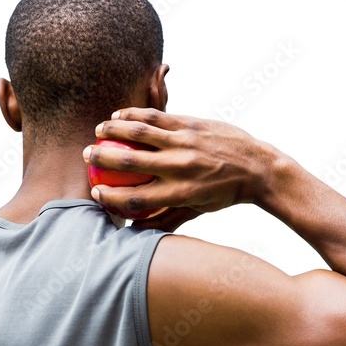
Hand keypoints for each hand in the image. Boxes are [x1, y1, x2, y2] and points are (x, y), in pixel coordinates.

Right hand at [83, 108, 282, 230]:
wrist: (259, 168)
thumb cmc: (225, 193)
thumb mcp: (198, 210)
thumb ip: (166, 219)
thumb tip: (136, 231)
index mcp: (181, 193)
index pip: (136, 199)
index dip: (111, 198)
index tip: (96, 194)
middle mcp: (181, 167)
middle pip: (130, 163)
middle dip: (102, 159)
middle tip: (87, 156)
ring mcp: (186, 142)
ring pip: (139, 132)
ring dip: (113, 129)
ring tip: (99, 130)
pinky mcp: (192, 124)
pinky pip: (156, 117)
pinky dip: (134, 114)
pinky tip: (121, 115)